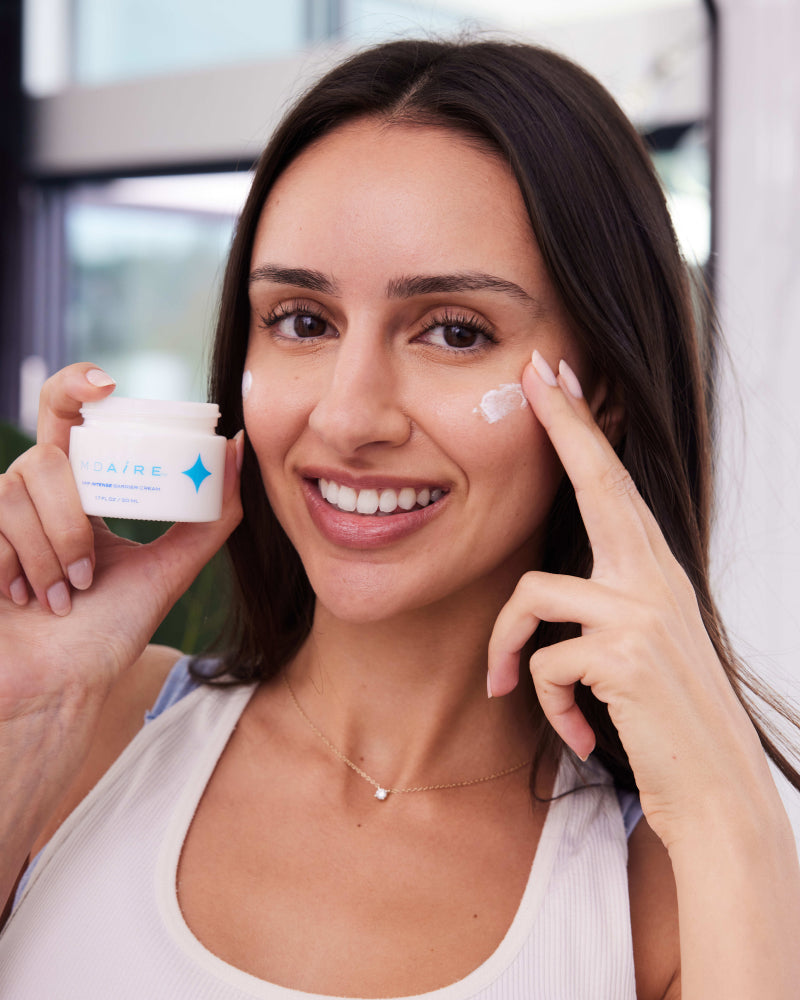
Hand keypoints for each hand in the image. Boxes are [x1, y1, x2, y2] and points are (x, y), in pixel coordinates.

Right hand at [0, 362, 242, 721]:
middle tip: (86, 575)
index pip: (66, 413)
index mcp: (77, 489)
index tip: (107, 384)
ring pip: (15, 492)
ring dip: (47, 556)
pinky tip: (21, 601)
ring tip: (59, 598)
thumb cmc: (107, 633)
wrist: (58, 687)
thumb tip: (235, 447)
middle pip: (46, 459)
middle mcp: (32, 492)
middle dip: (70, 520)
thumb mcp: (169, 570)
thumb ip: (210, 516)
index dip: (77, 384)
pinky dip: (13, 568)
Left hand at [487, 351, 766, 848]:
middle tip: (536, 376)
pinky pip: (543, 664)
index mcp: (655, 574)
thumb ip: (606, 606)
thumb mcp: (643, 648)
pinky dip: (546, 704)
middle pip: (600, 483)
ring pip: (532, 597)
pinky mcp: (626, 655)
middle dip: (563, 426)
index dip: (584, 431)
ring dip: (509, 652)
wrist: (720, 797)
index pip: (614, 487)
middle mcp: (655, 579)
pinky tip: (579, 736)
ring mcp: (644, 612)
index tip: (557, 379)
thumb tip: (549, 588)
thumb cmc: (671, 723)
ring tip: (513, 690)